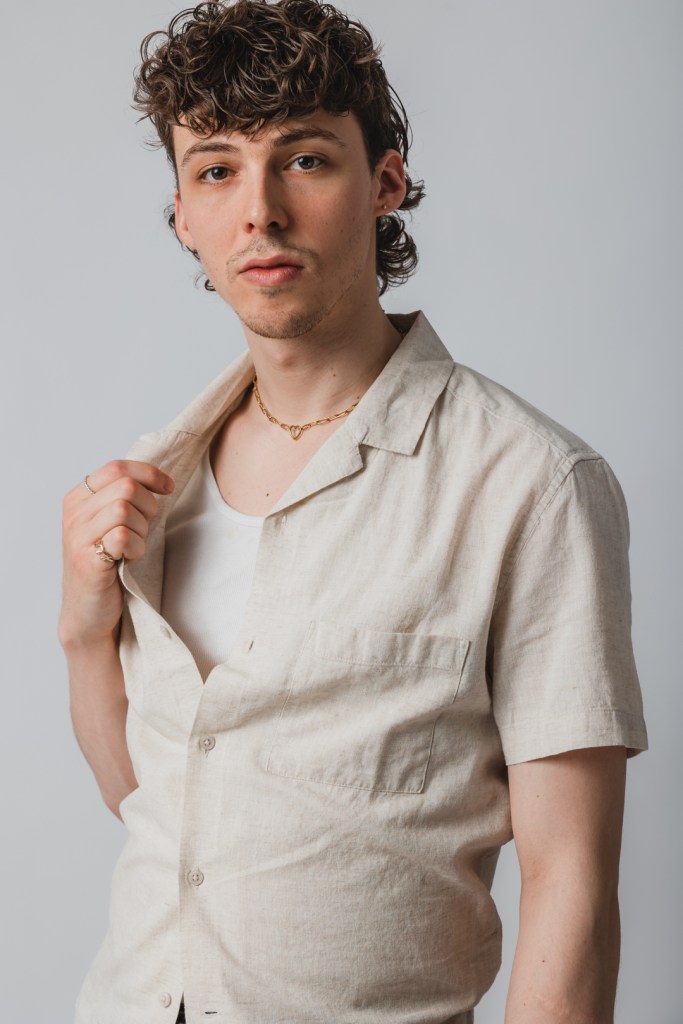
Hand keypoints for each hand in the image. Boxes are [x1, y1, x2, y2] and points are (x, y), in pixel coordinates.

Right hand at [59, 461, 173, 648]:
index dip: (149, 474)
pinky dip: (137, 548)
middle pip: (126, 486)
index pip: (117, 467)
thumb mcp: (111, 524)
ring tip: (134, 547)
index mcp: (78, 499)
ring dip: (142, 530)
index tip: (168, 488)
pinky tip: (130, 560)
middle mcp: (73, 515)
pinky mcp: (87, 560)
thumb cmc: (108, 566)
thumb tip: (158, 477)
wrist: (89, 613)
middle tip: (146, 529)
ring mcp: (77, 537)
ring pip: (124, 509)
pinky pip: (123, 536)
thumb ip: (123, 499)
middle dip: (148, 506)